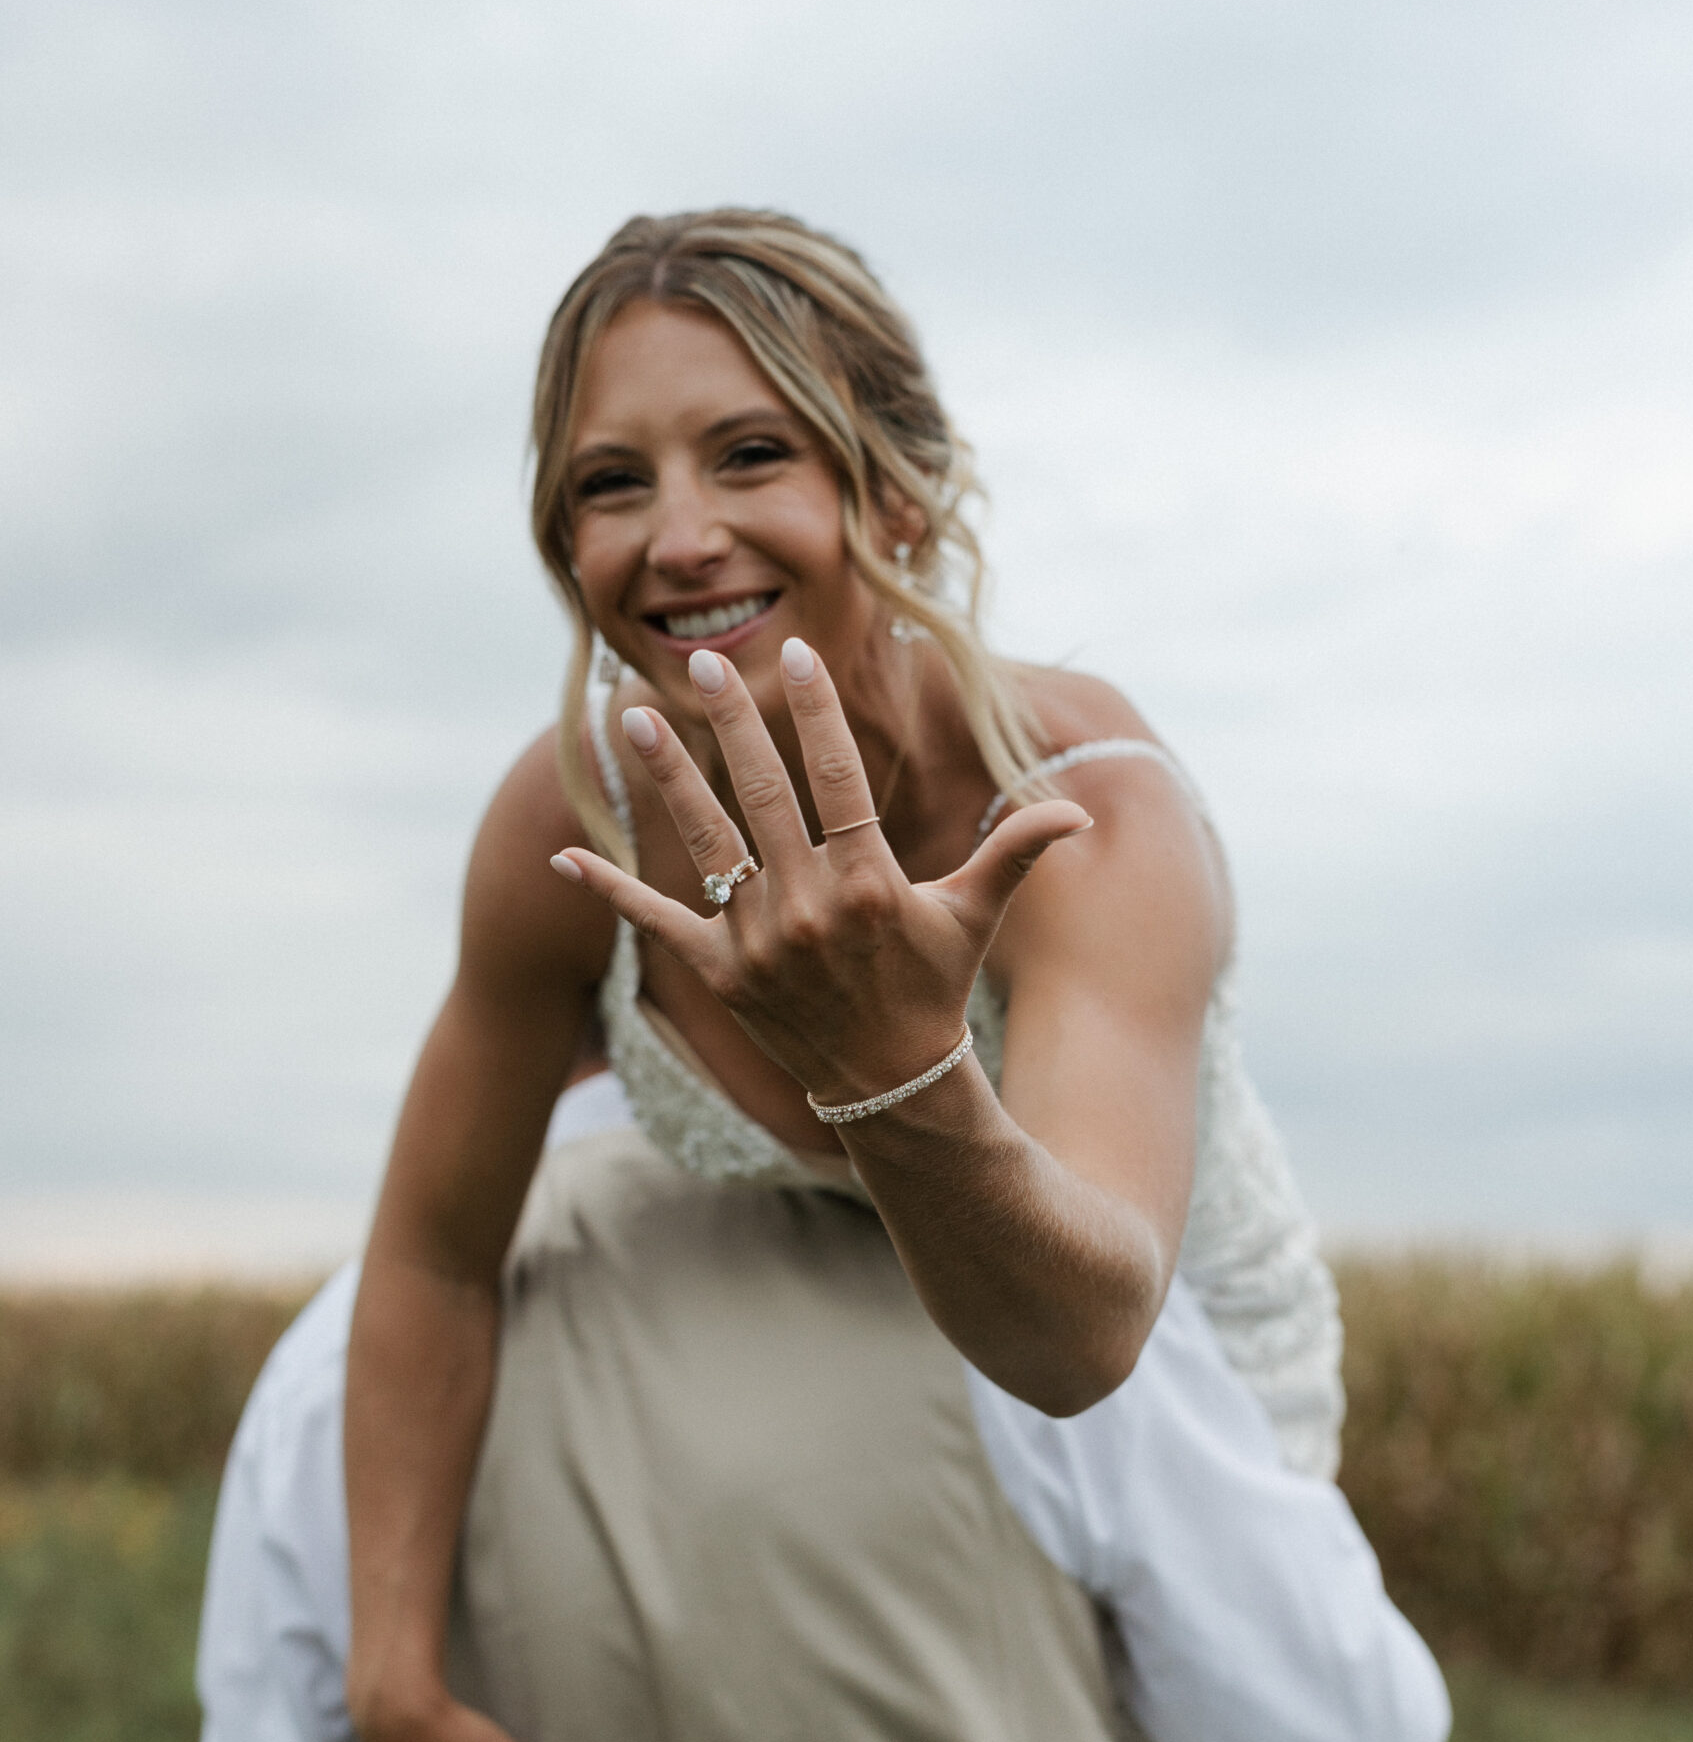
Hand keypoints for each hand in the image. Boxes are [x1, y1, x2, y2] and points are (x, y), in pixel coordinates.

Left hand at [549, 639, 1090, 1109]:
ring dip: (667, 779)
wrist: (891, 1086)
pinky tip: (563, 857)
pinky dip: (609, 891)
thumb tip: (1079, 812)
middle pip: (761, 796)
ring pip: (705, 842)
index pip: (837, 777)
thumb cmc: (933, 989)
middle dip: (729, 722)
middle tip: (699, 662)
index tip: (797, 654)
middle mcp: (809, 907)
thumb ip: (1016, 855)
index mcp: (870, 881)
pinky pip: (658, 922)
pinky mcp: (719, 975)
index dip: (816, 713)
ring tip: (633, 716)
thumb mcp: (973, 917)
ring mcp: (758, 942)